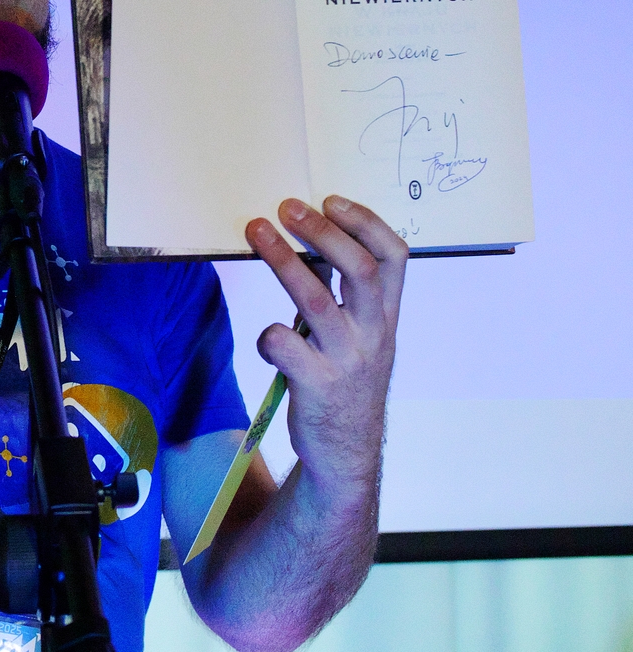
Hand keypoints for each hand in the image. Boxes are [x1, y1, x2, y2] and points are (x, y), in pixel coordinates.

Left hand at [245, 196, 406, 500]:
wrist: (346, 452)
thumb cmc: (347, 379)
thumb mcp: (361, 334)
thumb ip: (346, 294)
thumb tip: (311, 235)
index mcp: (387, 315)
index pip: (395, 257)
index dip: (365, 222)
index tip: (331, 199)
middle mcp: (373, 334)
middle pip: (357, 269)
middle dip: (321, 231)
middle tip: (286, 207)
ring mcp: (346, 360)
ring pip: (315, 299)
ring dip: (282, 259)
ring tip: (256, 231)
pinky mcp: (315, 385)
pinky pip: (284, 344)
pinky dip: (269, 334)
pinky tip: (268, 339)